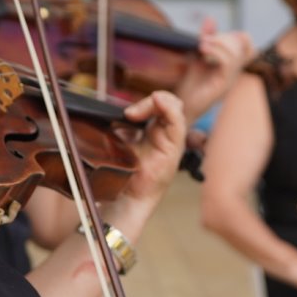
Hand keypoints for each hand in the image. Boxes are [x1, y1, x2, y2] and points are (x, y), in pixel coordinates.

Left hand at [120, 90, 188, 207]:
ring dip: (158, 102)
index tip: (127, 113)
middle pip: (170, 102)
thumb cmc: (126, 172)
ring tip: (137, 113)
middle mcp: (167, 133)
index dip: (146, 102)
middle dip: (151, 100)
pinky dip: (169, 108)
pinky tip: (158, 101)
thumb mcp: (122, 141)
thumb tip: (118, 109)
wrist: (129, 195)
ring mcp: (173, 140)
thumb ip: (125, 124)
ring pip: (176, 107)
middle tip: (131, 114)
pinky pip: (178, 122)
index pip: (160, 104)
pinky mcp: (175, 148)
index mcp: (155, 130)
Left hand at [175, 20, 254, 121]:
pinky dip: (216, 52)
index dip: (235, 34)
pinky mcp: (223, 86)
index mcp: (231, 65)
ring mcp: (230, 79)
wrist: (181, 108)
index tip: (213, 36)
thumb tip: (211, 18)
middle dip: (223, 36)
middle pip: (243, 43)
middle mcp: (234, 72)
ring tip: (202, 43)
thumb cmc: (189, 85)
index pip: (247, 43)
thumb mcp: (197, 56)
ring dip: (218, 42)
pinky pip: (228, 63)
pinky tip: (202, 50)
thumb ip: (206, 38)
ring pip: (236, 52)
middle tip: (204, 39)